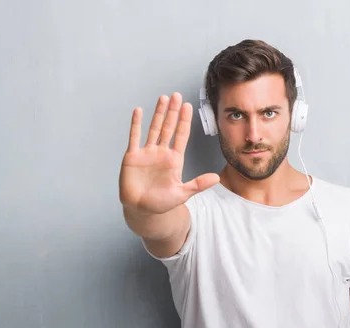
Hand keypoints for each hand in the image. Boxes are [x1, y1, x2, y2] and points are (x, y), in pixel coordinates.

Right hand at [119, 92, 219, 213]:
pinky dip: (136, 124)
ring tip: (163, 98)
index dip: (184, 121)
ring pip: (153, 128)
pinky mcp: (132, 156)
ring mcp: (146, 153)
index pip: (181, 135)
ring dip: (158, 113)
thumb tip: (216, 178)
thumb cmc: (161, 203)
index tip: (188, 106)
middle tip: (177, 95)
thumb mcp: (182, 194)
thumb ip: (198, 184)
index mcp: (174, 160)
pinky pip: (134, 137)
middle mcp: (161, 153)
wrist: (141, 210)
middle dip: (173, 111)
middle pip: (168, 127)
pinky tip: (139, 111)